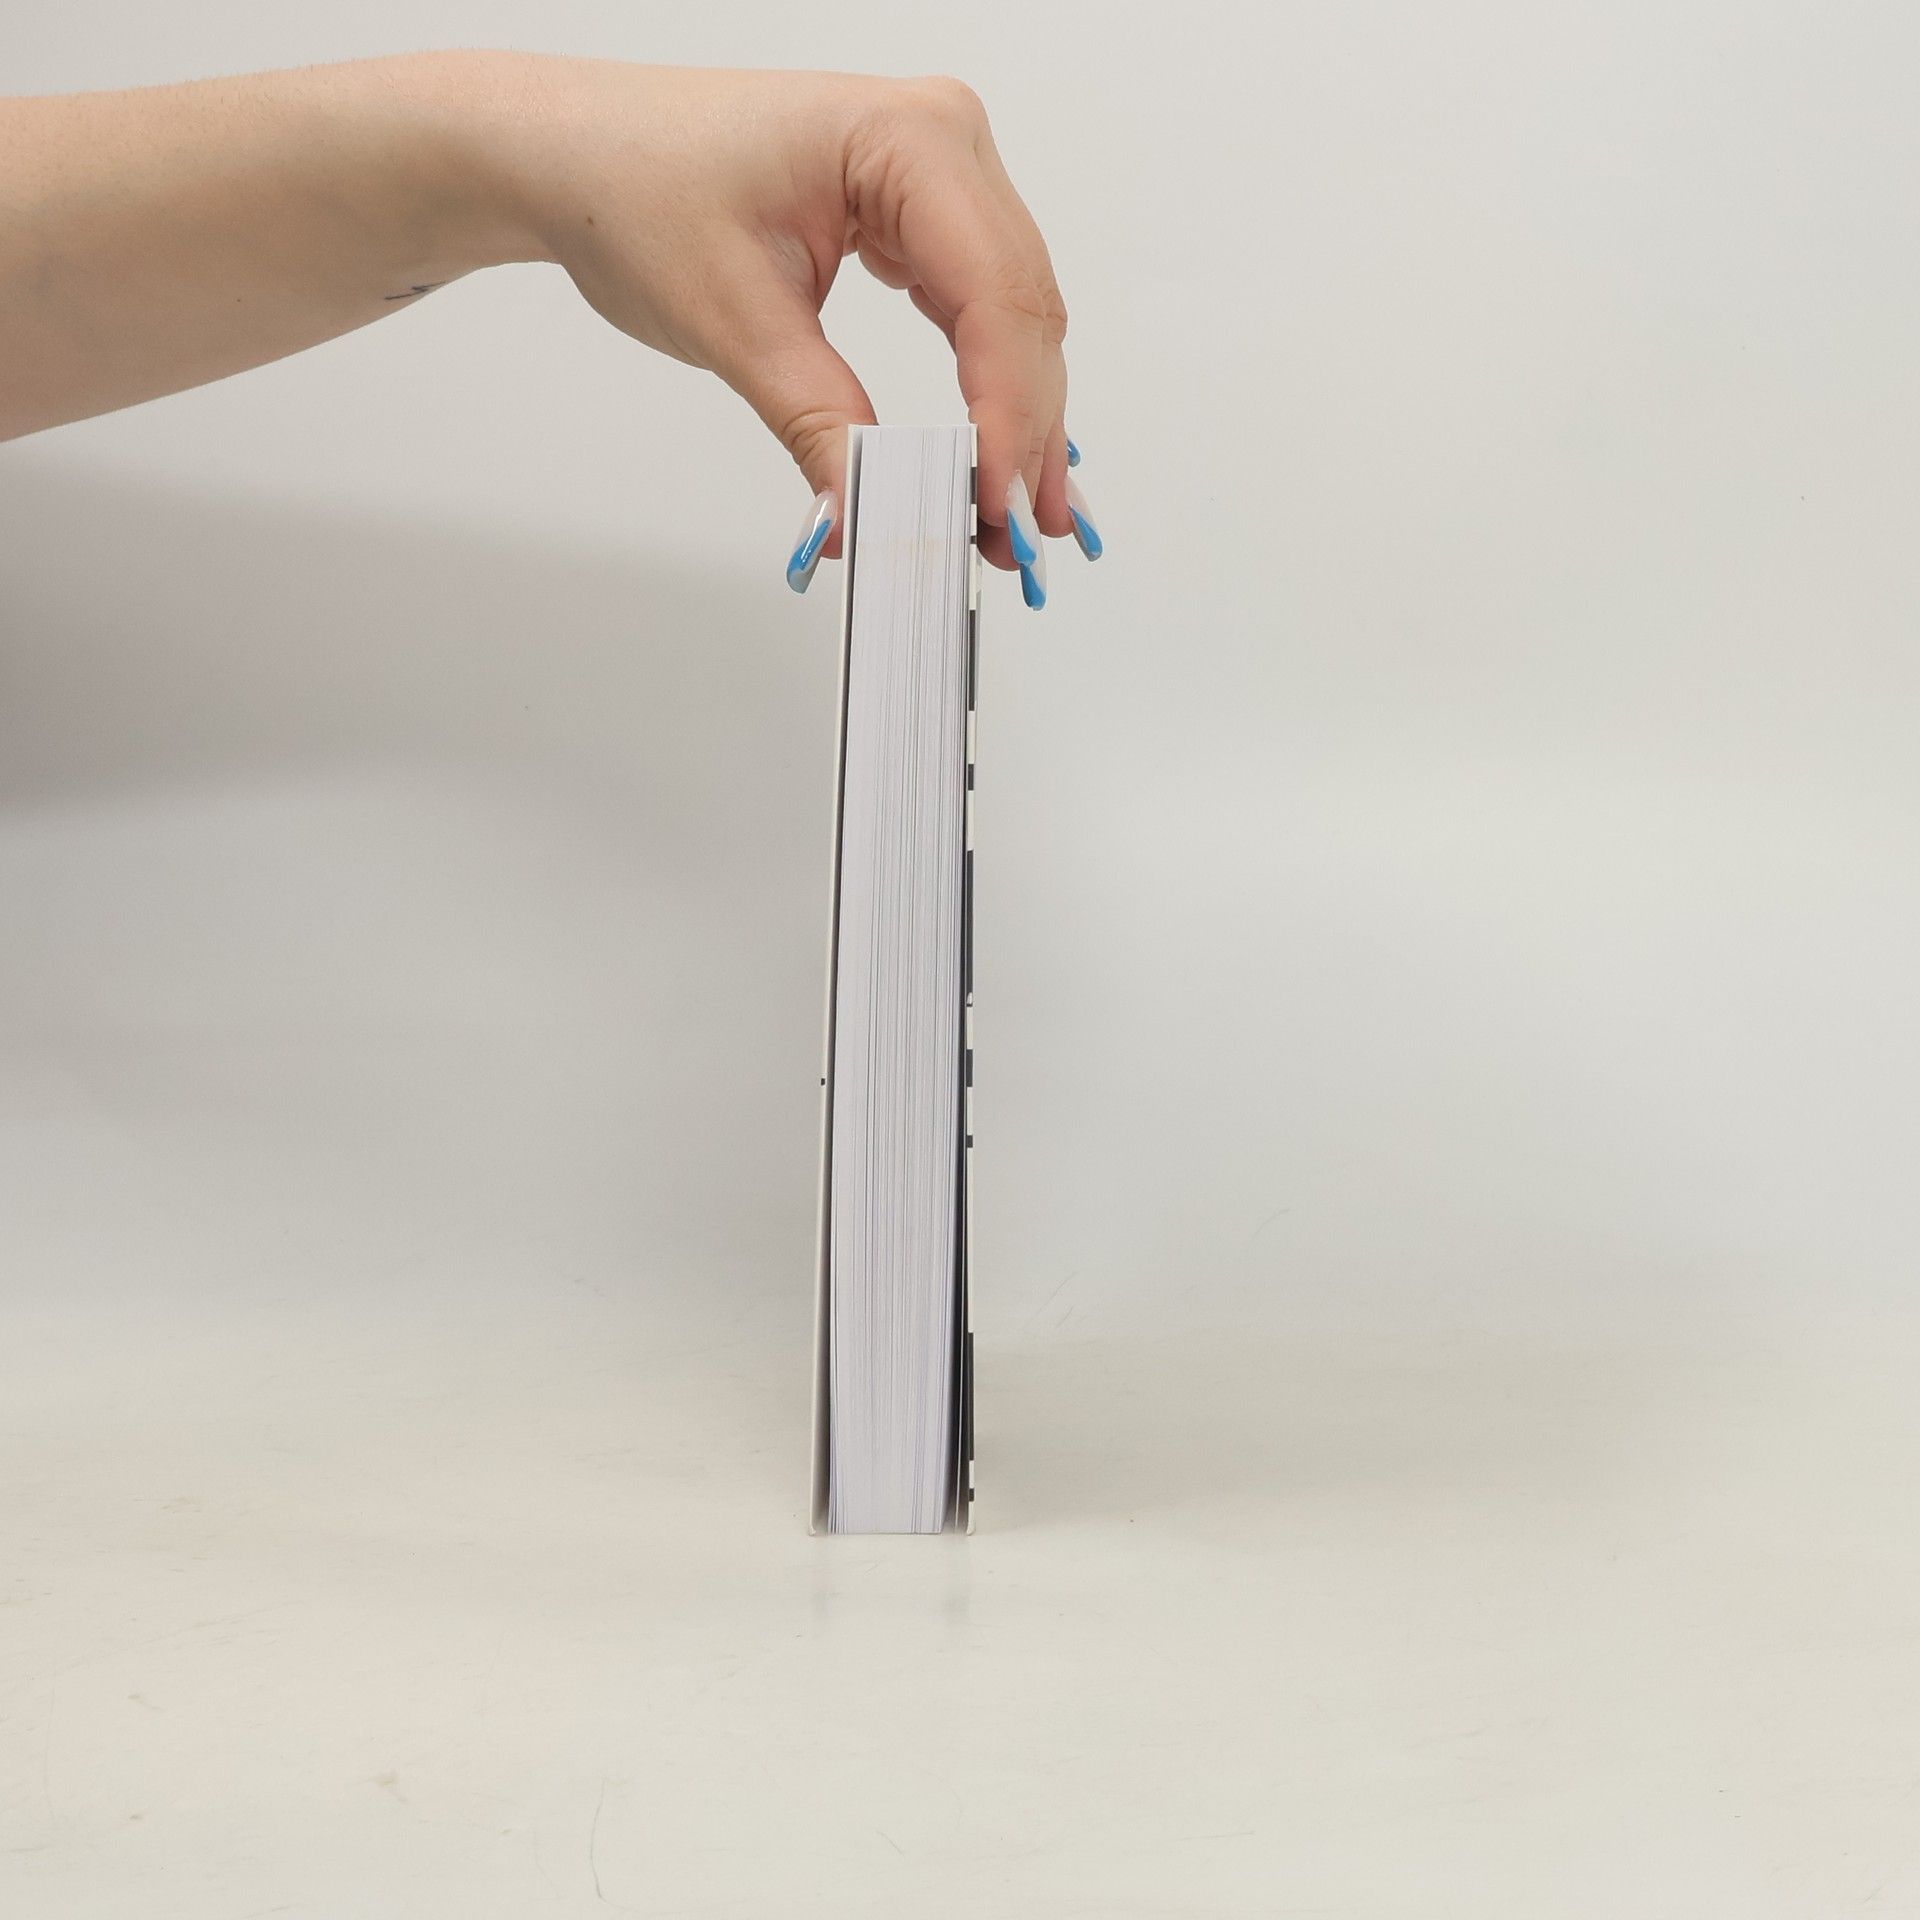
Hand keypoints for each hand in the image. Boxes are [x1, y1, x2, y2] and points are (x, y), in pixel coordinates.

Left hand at [485, 60, 1092, 587]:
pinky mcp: (924, 213)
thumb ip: (820, 428)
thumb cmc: (636, 191)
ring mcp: (941, 175)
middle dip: (1022, 434)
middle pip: (1022, 312)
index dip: (1006, 415)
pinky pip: (982, 311)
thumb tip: (867, 522)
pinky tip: (995, 457)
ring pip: (1015, 319)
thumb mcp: (734, 324)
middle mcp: (944, 141)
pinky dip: (989, 390)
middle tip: (1020, 539)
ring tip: (1015, 520)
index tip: (998, 508)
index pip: (993, 297)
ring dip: (1017, 423)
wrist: (582, 157)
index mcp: (906, 139)